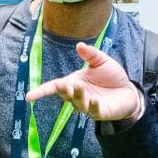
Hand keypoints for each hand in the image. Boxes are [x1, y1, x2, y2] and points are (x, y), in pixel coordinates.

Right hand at [25, 39, 144, 123]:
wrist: (128, 91)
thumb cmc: (112, 77)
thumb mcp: (102, 62)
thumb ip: (91, 55)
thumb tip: (79, 45)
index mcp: (74, 82)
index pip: (54, 87)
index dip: (41, 91)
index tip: (29, 96)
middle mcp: (78, 95)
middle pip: (65, 95)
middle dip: (63, 90)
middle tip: (64, 84)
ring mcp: (87, 105)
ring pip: (77, 103)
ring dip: (78, 96)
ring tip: (80, 87)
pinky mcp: (99, 112)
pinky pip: (93, 110)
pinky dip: (92, 105)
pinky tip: (94, 100)